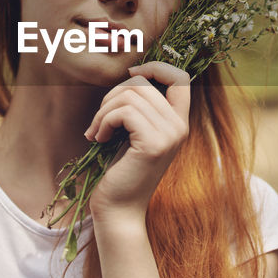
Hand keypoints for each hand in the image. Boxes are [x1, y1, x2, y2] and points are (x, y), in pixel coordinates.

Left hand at [83, 61, 190, 221]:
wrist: (118, 210)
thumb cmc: (120, 171)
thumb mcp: (134, 133)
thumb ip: (141, 108)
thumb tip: (131, 74)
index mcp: (178, 122)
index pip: (180, 77)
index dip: (155, 67)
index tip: (130, 75)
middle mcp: (179, 127)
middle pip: (143, 83)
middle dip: (112, 95)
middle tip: (100, 120)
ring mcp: (169, 135)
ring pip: (130, 95)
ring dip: (104, 111)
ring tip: (96, 131)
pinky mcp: (153, 144)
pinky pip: (124, 112)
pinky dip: (104, 121)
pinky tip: (98, 139)